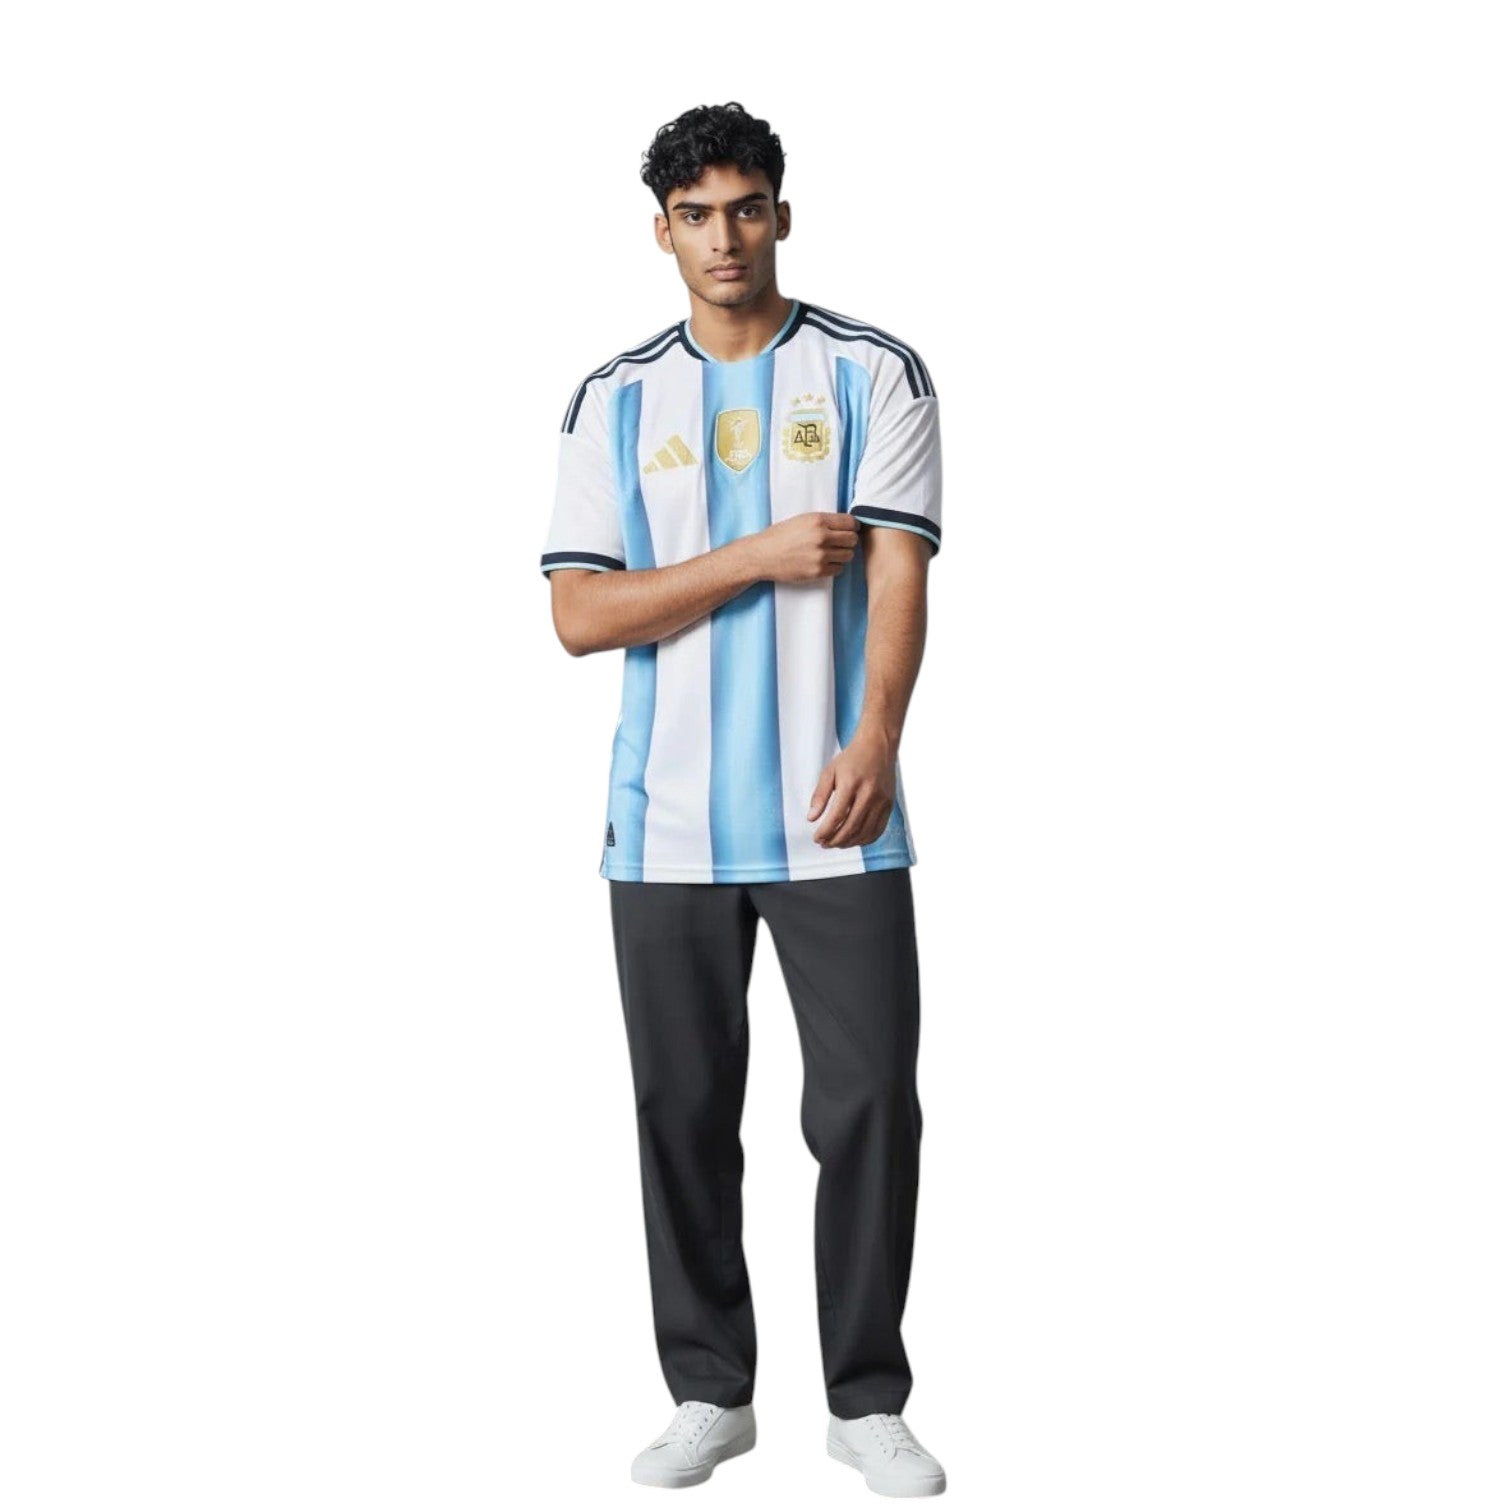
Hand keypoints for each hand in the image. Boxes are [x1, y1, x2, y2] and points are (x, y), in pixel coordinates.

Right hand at [747, 512, 858, 583]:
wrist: (762, 556)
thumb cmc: (779, 536)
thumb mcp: (801, 520)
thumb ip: (823, 522)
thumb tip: (846, 525)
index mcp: (818, 521)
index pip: (850, 522)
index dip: (852, 526)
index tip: (850, 529)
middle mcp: (822, 537)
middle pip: (852, 539)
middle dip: (848, 541)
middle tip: (840, 542)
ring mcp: (820, 556)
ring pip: (848, 555)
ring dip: (843, 554)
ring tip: (831, 553)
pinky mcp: (818, 571)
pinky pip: (839, 569)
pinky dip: (835, 566)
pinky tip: (824, 562)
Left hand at [807, 729, 897, 848]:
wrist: (878, 746)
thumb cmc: (853, 758)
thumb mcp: (829, 772)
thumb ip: (819, 795)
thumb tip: (811, 818)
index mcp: (851, 784)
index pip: (836, 816)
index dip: (825, 831)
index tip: (817, 838)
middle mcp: (868, 793)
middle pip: (851, 827)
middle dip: (835, 840)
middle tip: (824, 844)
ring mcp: (881, 801)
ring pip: (865, 832)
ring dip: (849, 842)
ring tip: (837, 843)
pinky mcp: (889, 805)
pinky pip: (878, 830)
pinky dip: (866, 839)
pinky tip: (855, 840)